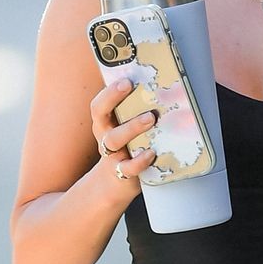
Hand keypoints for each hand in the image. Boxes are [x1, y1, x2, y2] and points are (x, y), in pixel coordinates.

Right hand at [91, 78, 160, 196]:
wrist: (116, 183)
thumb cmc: (127, 149)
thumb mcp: (127, 130)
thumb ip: (136, 113)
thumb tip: (162, 90)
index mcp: (105, 123)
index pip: (99, 104)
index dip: (109, 91)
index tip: (125, 80)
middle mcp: (105, 136)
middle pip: (101, 116)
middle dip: (113, 99)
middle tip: (131, 87)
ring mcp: (112, 155)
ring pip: (114, 139)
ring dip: (131, 126)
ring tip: (150, 118)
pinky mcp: (121, 173)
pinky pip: (127, 167)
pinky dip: (139, 160)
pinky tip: (151, 152)